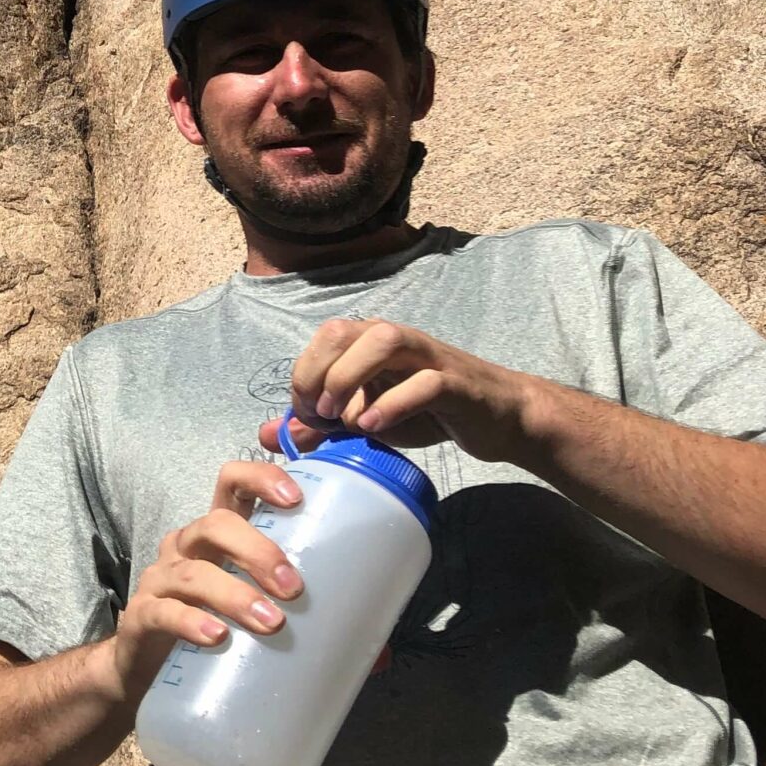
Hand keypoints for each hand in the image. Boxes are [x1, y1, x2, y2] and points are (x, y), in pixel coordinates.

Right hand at [108, 457, 306, 701]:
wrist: (145, 671)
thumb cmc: (213, 632)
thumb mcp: (256, 613)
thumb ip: (310, 625)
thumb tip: (378, 658)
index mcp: (219, 536)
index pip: (233, 483)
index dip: (261, 479)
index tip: (296, 499)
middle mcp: (187, 548)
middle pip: (215, 524)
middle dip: (257, 550)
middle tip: (294, 588)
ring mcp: (160, 580)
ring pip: (193, 572)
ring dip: (234, 594)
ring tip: (270, 623)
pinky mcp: (141, 617)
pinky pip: (162, 610)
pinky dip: (190, 621)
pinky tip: (216, 637)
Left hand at [255, 316, 530, 465]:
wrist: (498, 419)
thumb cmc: (426, 413)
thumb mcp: (366, 419)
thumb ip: (321, 425)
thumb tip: (268, 435)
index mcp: (370, 342)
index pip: (322, 339)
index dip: (303, 374)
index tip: (305, 415)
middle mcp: (396, 339)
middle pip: (342, 329)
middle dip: (317, 370)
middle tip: (318, 413)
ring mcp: (428, 356)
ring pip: (383, 340)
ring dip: (350, 375)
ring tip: (339, 416)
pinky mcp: (457, 382)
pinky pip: (425, 381)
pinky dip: (394, 402)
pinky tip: (373, 426)